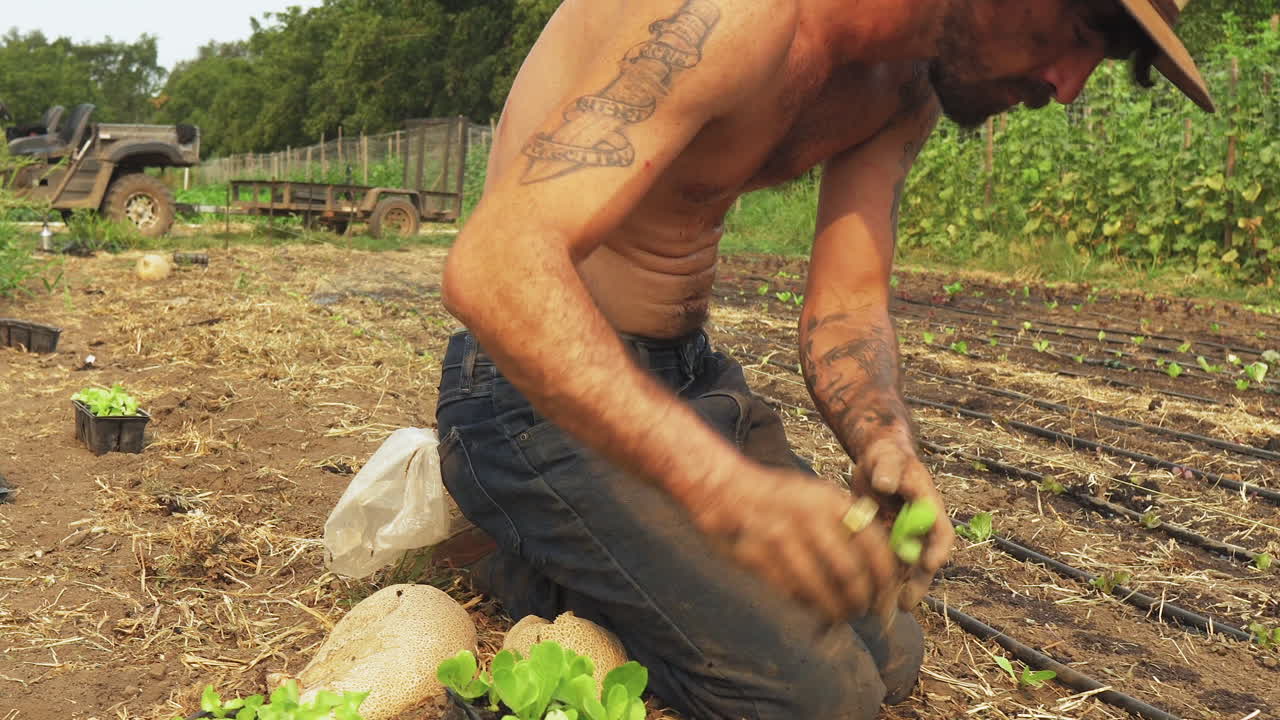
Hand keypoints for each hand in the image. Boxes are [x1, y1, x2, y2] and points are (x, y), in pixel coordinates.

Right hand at [686, 462, 901, 622]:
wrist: (726, 490)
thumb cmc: (779, 498)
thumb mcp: (817, 494)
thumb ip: (847, 520)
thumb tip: (882, 561)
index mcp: (830, 501)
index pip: (873, 544)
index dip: (885, 578)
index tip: (887, 595)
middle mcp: (809, 518)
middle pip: (850, 575)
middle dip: (861, 601)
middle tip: (863, 611)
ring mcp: (781, 538)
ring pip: (820, 590)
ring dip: (835, 610)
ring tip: (841, 616)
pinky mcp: (758, 557)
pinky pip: (792, 592)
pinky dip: (807, 605)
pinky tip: (812, 606)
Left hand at [853, 433, 954, 610]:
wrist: (876, 464)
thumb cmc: (886, 458)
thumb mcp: (887, 458)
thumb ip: (888, 470)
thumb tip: (884, 483)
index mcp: (929, 508)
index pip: (941, 532)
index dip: (938, 549)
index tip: (930, 563)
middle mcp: (921, 529)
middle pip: (924, 561)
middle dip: (917, 583)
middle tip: (906, 603)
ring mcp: (904, 538)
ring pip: (905, 570)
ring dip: (897, 590)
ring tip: (884, 610)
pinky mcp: (886, 543)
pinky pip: (885, 566)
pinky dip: (879, 581)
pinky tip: (866, 599)